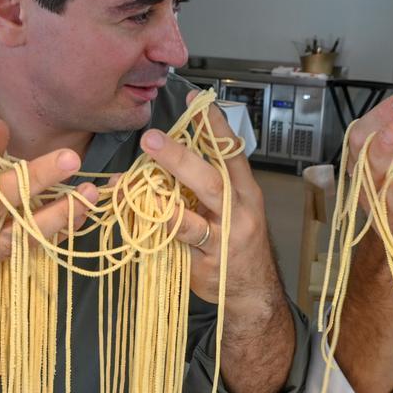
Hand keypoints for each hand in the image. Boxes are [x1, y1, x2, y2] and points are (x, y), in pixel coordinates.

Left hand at [140, 91, 279, 315]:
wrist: (252, 292)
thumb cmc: (234, 243)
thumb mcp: (229, 209)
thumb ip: (201, 187)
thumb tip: (160, 159)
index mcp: (245, 191)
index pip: (232, 151)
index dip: (215, 125)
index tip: (197, 100)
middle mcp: (240, 210)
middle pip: (212, 177)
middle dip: (180, 155)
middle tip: (150, 138)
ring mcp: (225, 237)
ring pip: (196, 209)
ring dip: (165, 188)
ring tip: (139, 175)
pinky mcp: (209, 261)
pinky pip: (182, 239)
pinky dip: (162, 224)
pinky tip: (144, 213)